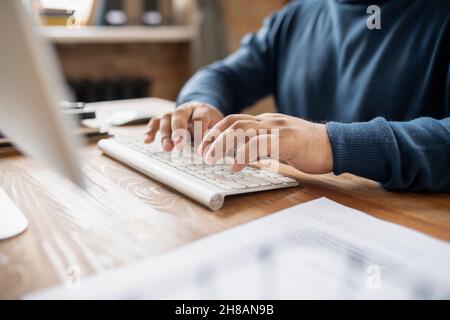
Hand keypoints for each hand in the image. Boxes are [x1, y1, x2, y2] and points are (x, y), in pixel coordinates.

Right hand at [144, 101, 223, 151]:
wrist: (203, 111)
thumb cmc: (211, 122)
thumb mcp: (218, 126)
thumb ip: (214, 133)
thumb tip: (210, 145)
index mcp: (202, 109)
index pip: (199, 117)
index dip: (199, 130)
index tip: (200, 143)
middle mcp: (186, 109)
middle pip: (179, 115)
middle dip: (179, 130)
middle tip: (179, 144)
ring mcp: (174, 113)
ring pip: (166, 118)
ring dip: (165, 134)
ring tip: (167, 148)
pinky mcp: (164, 119)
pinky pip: (155, 122)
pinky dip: (150, 130)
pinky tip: (147, 140)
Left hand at [198, 113, 333, 173]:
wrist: (336, 144)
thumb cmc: (308, 148)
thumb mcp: (280, 144)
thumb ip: (262, 146)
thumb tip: (242, 156)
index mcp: (266, 122)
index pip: (234, 121)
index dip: (216, 131)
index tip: (204, 145)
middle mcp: (269, 121)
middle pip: (233, 123)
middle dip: (213, 137)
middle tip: (202, 153)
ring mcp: (278, 128)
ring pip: (242, 130)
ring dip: (222, 144)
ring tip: (211, 159)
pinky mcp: (287, 140)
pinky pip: (261, 144)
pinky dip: (244, 153)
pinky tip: (236, 165)